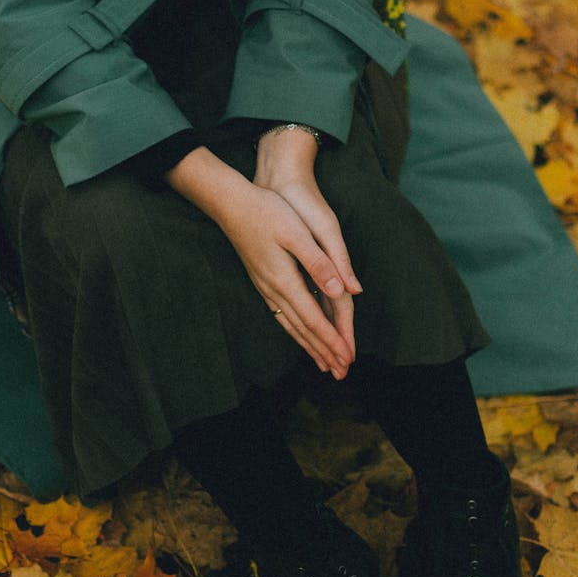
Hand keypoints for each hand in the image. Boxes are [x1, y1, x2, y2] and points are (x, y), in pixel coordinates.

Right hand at [255, 126, 361, 368]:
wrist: (231, 204)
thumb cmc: (267, 212)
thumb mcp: (297, 233)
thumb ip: (319, 263)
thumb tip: (340, 290)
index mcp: (285, 281)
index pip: (314, 320)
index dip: (332, 341)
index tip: (346, 359)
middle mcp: (274, 290)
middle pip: (303, 330)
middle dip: (323, 352)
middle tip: (340, 372)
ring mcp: (266, 287)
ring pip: (291, 325)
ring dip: (309, 345)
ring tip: (322, 363)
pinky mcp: (262, 280)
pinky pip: (281, 314)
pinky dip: (294, 330)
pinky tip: (297, 333)